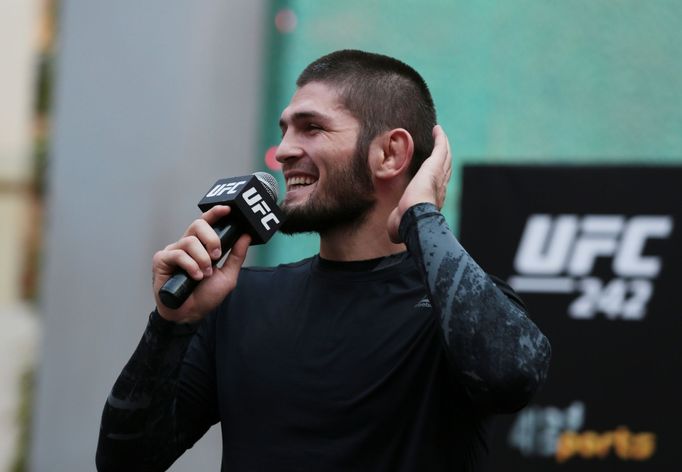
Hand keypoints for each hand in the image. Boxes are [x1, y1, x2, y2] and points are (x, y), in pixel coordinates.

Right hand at [152, 205, 250, 322]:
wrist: (190, 314)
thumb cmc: (205, 296)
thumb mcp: (228, 275)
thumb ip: (236, 255)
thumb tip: (246, 236)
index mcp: (201, 246)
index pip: (207, 223)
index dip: (215, 213)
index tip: (227, 209)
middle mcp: (186, 245)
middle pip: (198, 225)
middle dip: (212, 238)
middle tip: (217, 255)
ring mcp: (173, 251)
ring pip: (189, 241)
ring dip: (202, 258)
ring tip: (205, 274)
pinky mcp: (161, 260)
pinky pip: (178, 254)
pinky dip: (190, 266)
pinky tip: (195, 277)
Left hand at [387, 125, 451, 242]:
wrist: (414, 219)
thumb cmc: (407, 227)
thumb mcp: (401, 226)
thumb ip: (398, 226)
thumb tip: (393, 235)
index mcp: (432, 201)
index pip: (437, 186)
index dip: (438, 178)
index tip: (434, 172)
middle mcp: (440, 188)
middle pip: (445, 169)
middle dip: (444, 158)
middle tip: (442, 147)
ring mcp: (439, 176)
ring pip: (446, 157)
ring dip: (444, 145)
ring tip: (440, 135)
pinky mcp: (434, 165)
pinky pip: (441, 147)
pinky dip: (440, 138)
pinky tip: (437, 129)